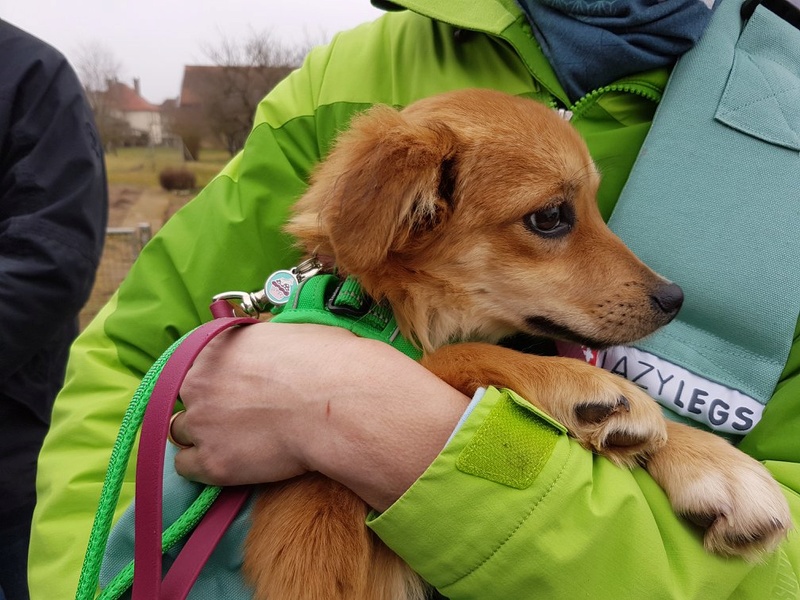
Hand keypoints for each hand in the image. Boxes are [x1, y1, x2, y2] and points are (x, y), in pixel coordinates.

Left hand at [172, 322, 468, 509]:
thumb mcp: (291, 332)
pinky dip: (203, 465)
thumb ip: (265, 341)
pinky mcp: (212, 462)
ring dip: (202, 434)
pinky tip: (228, 461)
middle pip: (184, 397)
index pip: (193, 361)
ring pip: (180, 432)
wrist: (336, 405)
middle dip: (205, 405)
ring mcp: (201, 423)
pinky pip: (186, 466)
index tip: (228, 386)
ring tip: (232, 440)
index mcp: (215, 346)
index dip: (212, 376)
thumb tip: (271, 343)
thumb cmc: (327, 362)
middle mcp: (197, 381)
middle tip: (235, 414)